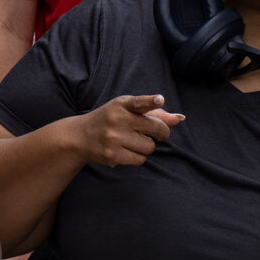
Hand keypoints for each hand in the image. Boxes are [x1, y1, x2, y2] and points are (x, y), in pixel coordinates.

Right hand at [67, 95, 182, 166]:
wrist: (80, 137)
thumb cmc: (110, 120)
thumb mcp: (127, 110)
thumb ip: (154, 113)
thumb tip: (180, 119)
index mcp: (122, 104)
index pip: (139, 102)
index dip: (151, 101)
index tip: (160, 99)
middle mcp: (117, 119)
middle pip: (155, 128)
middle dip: (162, 132)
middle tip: (160, 133)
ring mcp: (114, 138)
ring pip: (149, 147)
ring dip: (146, 146)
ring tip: (133, 141)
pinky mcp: (112, 155)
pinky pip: (140, 160)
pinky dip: (138, 157)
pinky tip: (126, 151)